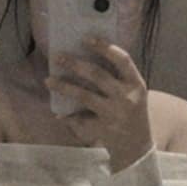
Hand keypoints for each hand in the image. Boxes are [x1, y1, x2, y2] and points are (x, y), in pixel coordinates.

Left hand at [46, 38, 152, 171]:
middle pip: (98, 75)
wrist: (138, 147)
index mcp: (136, 84)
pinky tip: (59, 115)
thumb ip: (116, 78)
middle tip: (57, 57)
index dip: (104, 47)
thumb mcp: (132, 93)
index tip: (86, 38)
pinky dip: (68, 117)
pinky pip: (81, 120)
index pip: (122, 60)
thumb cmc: (132, 113)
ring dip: (64, 87)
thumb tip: (84, 58)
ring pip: (85, 96)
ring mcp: (115, 114)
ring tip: (48, 80)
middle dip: (75, 64)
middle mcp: (126, 98)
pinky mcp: (104, 129)